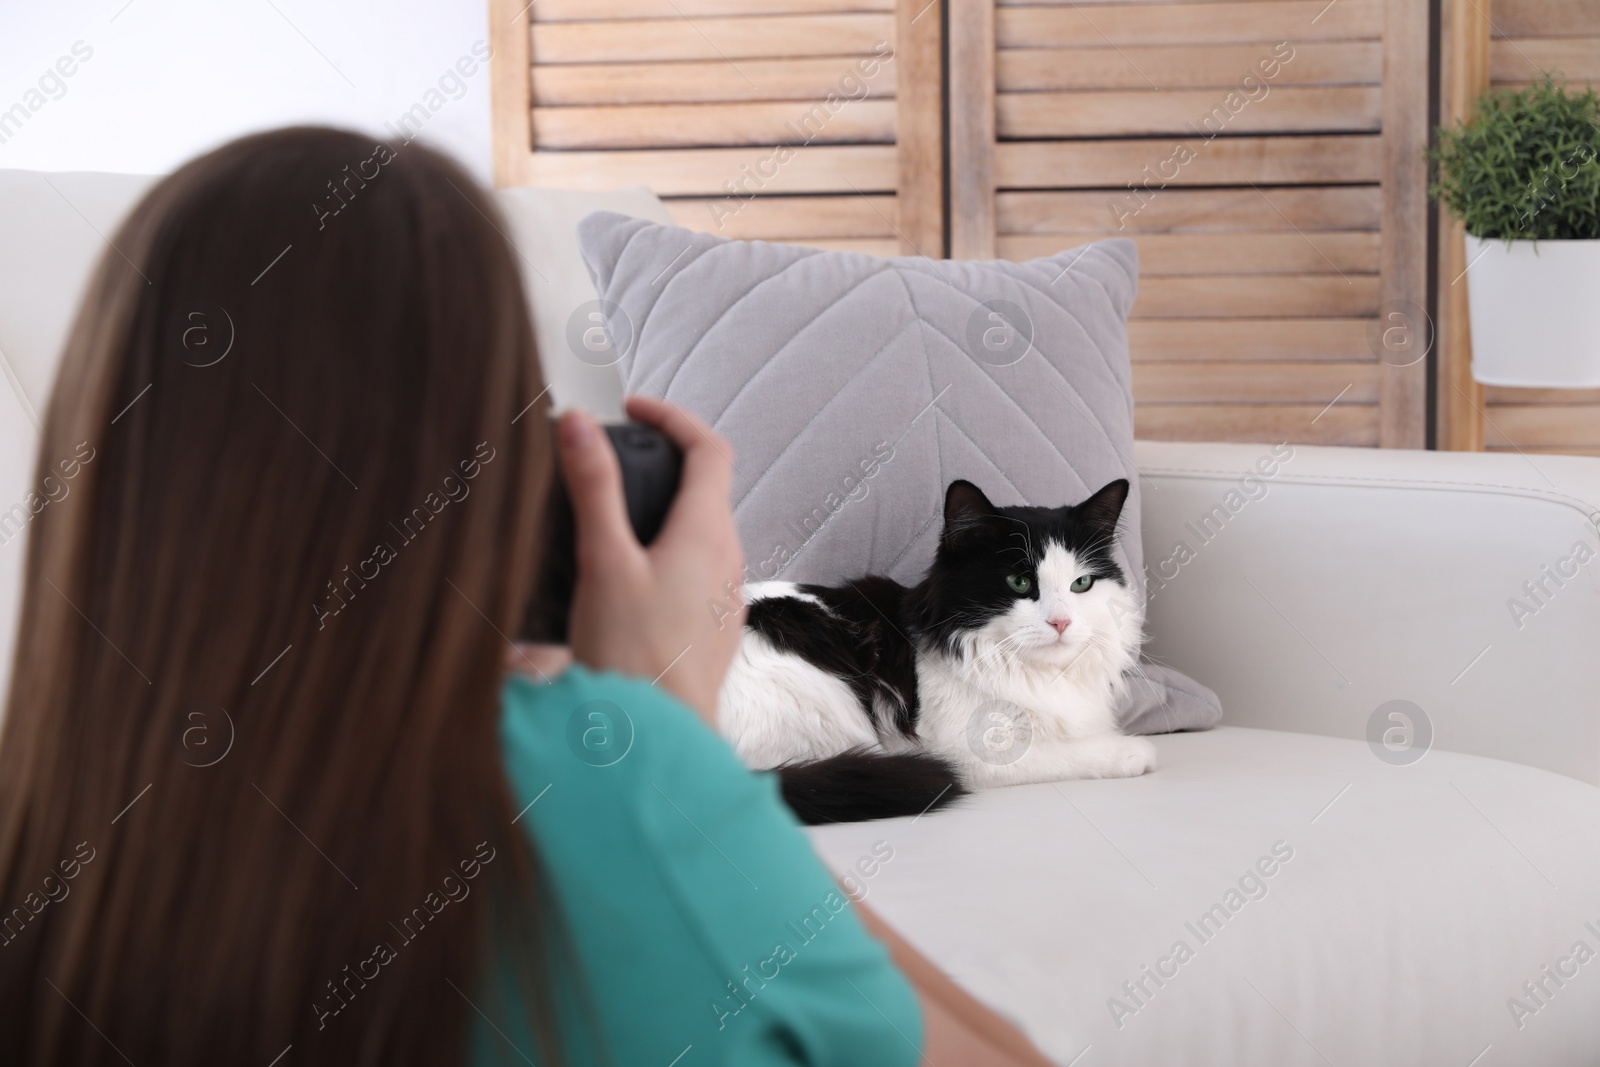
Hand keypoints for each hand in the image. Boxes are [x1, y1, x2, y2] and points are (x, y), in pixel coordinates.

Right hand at [559, 396, 744, 725]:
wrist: (658, 741)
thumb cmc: (634, 661)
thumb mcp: (602, 562)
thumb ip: (592, 489)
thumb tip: (580, 425)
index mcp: (708, 532)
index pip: (709, 447)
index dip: (673, 417)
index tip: (635, 409)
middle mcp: (728, 559)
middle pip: (707, 487)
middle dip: (663, 462)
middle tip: (615, 458)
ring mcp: (725, 595)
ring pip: (702, 531)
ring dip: (664, 510)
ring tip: (612, 516)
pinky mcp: (713, 627)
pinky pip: (697, 571)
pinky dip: (666, 551)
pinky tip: (626, 576)